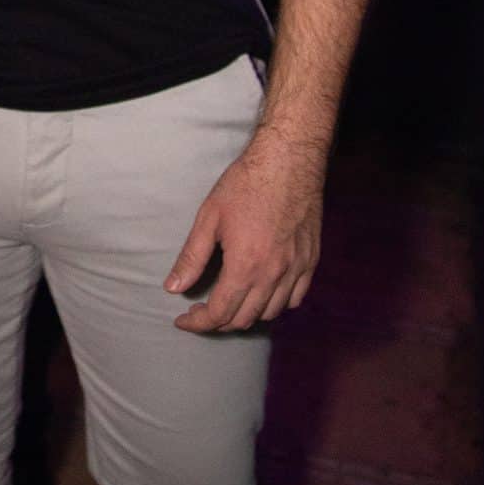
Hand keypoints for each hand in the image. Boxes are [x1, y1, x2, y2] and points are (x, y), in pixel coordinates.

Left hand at [163, 129, 325, 332]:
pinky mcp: (311, 261)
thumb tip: (173, 287)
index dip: (197, 322)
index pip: (219, 313)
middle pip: (244, 319)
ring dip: (246, 314)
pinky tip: (262, 292)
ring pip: (270, 313)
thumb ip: (192, 257)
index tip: (183, 319)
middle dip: (218, 321)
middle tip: (201, 309)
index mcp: (245, 266)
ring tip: (229, 301)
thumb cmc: (245, 184)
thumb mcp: (209, 217)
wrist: (288, 162)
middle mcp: (273, 275)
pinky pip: (295, 299)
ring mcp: (296, 270)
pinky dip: (276, 304)